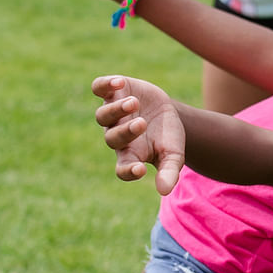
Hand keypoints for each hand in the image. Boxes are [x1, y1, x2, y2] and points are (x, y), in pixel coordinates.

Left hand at [92, 75, 185, 195]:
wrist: (165, 112)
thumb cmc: (167, 138)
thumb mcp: (173, 155)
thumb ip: (169, 172)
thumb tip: (164, 190)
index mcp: (131, 156)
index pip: (123, 169)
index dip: (128, 171)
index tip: (141, 170)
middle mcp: (117, 136)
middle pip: (112, 138)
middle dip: (126, 131)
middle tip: (141, 123)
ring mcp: (114, 113)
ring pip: (103, 115)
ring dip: (117, 109)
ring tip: (134, 104)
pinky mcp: (114, 92)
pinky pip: (99, 89)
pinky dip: (104, 85)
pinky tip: (118, 82)